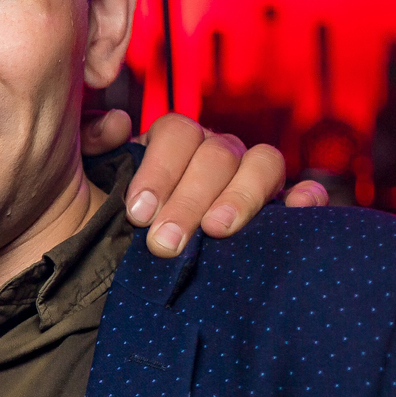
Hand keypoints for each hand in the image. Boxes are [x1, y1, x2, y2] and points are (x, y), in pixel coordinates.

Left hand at [83, 111, 328, 258]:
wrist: (118, 274)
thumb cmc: (109, 228)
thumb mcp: (92, 184)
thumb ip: (94, 143)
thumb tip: (118, 122)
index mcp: (173, 145)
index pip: (177, 132)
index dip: (159, 169)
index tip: (138, 213)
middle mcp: (214, 155)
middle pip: (217, 153)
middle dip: (189, 199)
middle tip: (164, 242)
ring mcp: (250, 180)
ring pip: (263, 163)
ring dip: (240, 196)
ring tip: (216, 231)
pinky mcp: (278, 210)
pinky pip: (303, 193)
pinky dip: (303, 199)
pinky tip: (293, 212)